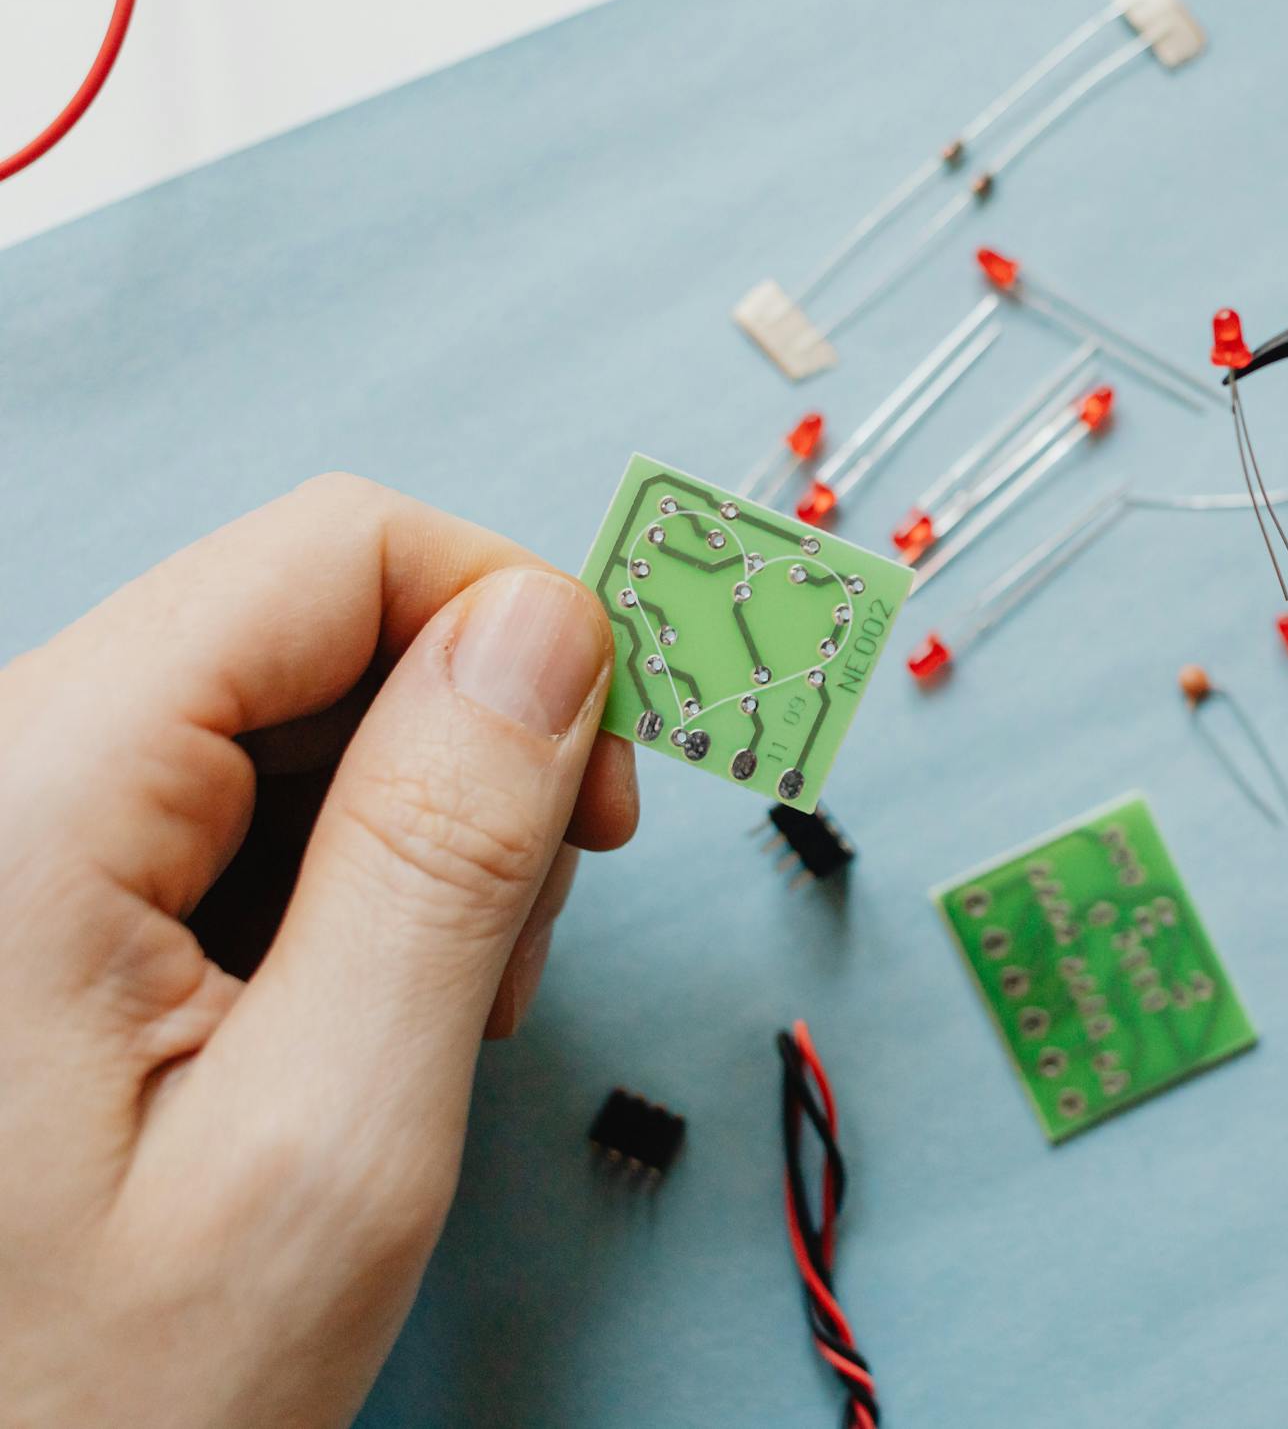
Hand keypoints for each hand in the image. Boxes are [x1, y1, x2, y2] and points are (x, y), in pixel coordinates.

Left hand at [0, 475, 636, 1428]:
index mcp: (32, 801)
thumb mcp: (330, 1138)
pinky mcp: (36, 894)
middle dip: (477, 744)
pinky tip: (368, 1003)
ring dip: (420, 826)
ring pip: (287, 712)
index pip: (334, 552)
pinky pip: (230, 803)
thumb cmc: (94, 1400)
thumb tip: (551, 628)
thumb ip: (442, 856)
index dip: (517, 620)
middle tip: (535, 926)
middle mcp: (2, 780)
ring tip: (448, 1000)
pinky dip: (344, 878)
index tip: (618, 765)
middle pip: (313, 622)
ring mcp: (12, 837)